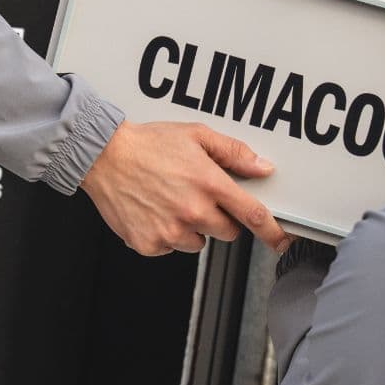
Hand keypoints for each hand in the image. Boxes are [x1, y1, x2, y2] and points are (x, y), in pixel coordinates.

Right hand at [80, 120, 289, 256]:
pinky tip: (154, 211)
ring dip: (192, 228)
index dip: (272, 231)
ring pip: (198, 242)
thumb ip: (233, 153)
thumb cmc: (148, 144)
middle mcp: (192, 211)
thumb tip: (262, 167)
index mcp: (208, 183)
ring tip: (171, 201)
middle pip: (228, 232)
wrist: (103, 156)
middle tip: (198, 197)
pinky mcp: (149, 244)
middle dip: (220, 218)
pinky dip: (166, 235)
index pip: (252, 214)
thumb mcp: (196, 135)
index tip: (281, 240)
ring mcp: (170, 231)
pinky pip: (170, 248)